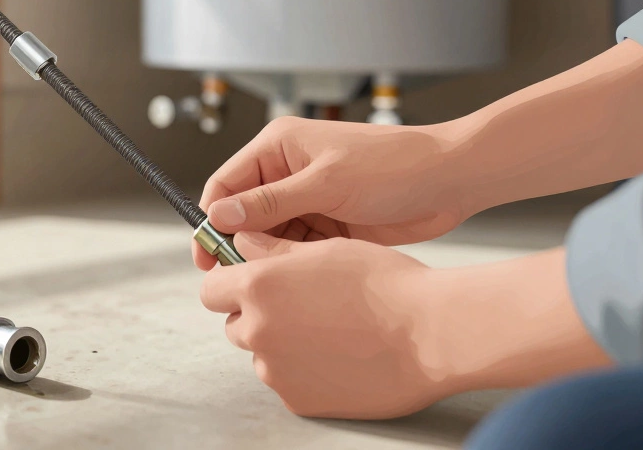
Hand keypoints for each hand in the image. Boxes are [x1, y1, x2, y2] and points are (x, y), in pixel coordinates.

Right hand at [194, 117, 467, 269]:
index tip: (206, 255)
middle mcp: (288, 170)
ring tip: (277, 279)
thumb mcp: (326, 184)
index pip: (227, 184)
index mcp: (279, 147)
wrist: (451, 180)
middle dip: (241, 243)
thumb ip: (271, 201)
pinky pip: (298, 245)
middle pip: (245, 213)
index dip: (212, 219)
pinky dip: (296, 261)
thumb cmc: (394, 166)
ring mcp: (309, 197)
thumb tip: (220, 215)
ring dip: (270, 255)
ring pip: (271, 234)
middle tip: (240, 278)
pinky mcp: (329, 220)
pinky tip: (302, 275)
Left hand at [199, 232, 443, 418]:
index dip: (229, 284)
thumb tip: (242, 241)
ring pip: (262, 354)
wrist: (431, 335)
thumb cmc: (385, 285)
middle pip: (235, 323)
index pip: (211, 289)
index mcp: (258, 286)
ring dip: (281, 344)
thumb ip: (273, 248)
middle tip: (302, 305)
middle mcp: (258, 329)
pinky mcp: (298, 400)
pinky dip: (303, 371)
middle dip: (257, 314)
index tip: (248, 282)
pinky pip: (287, 381)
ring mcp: (276, 370)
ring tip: (329, 330)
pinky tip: (339, 355)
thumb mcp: (325, 249)